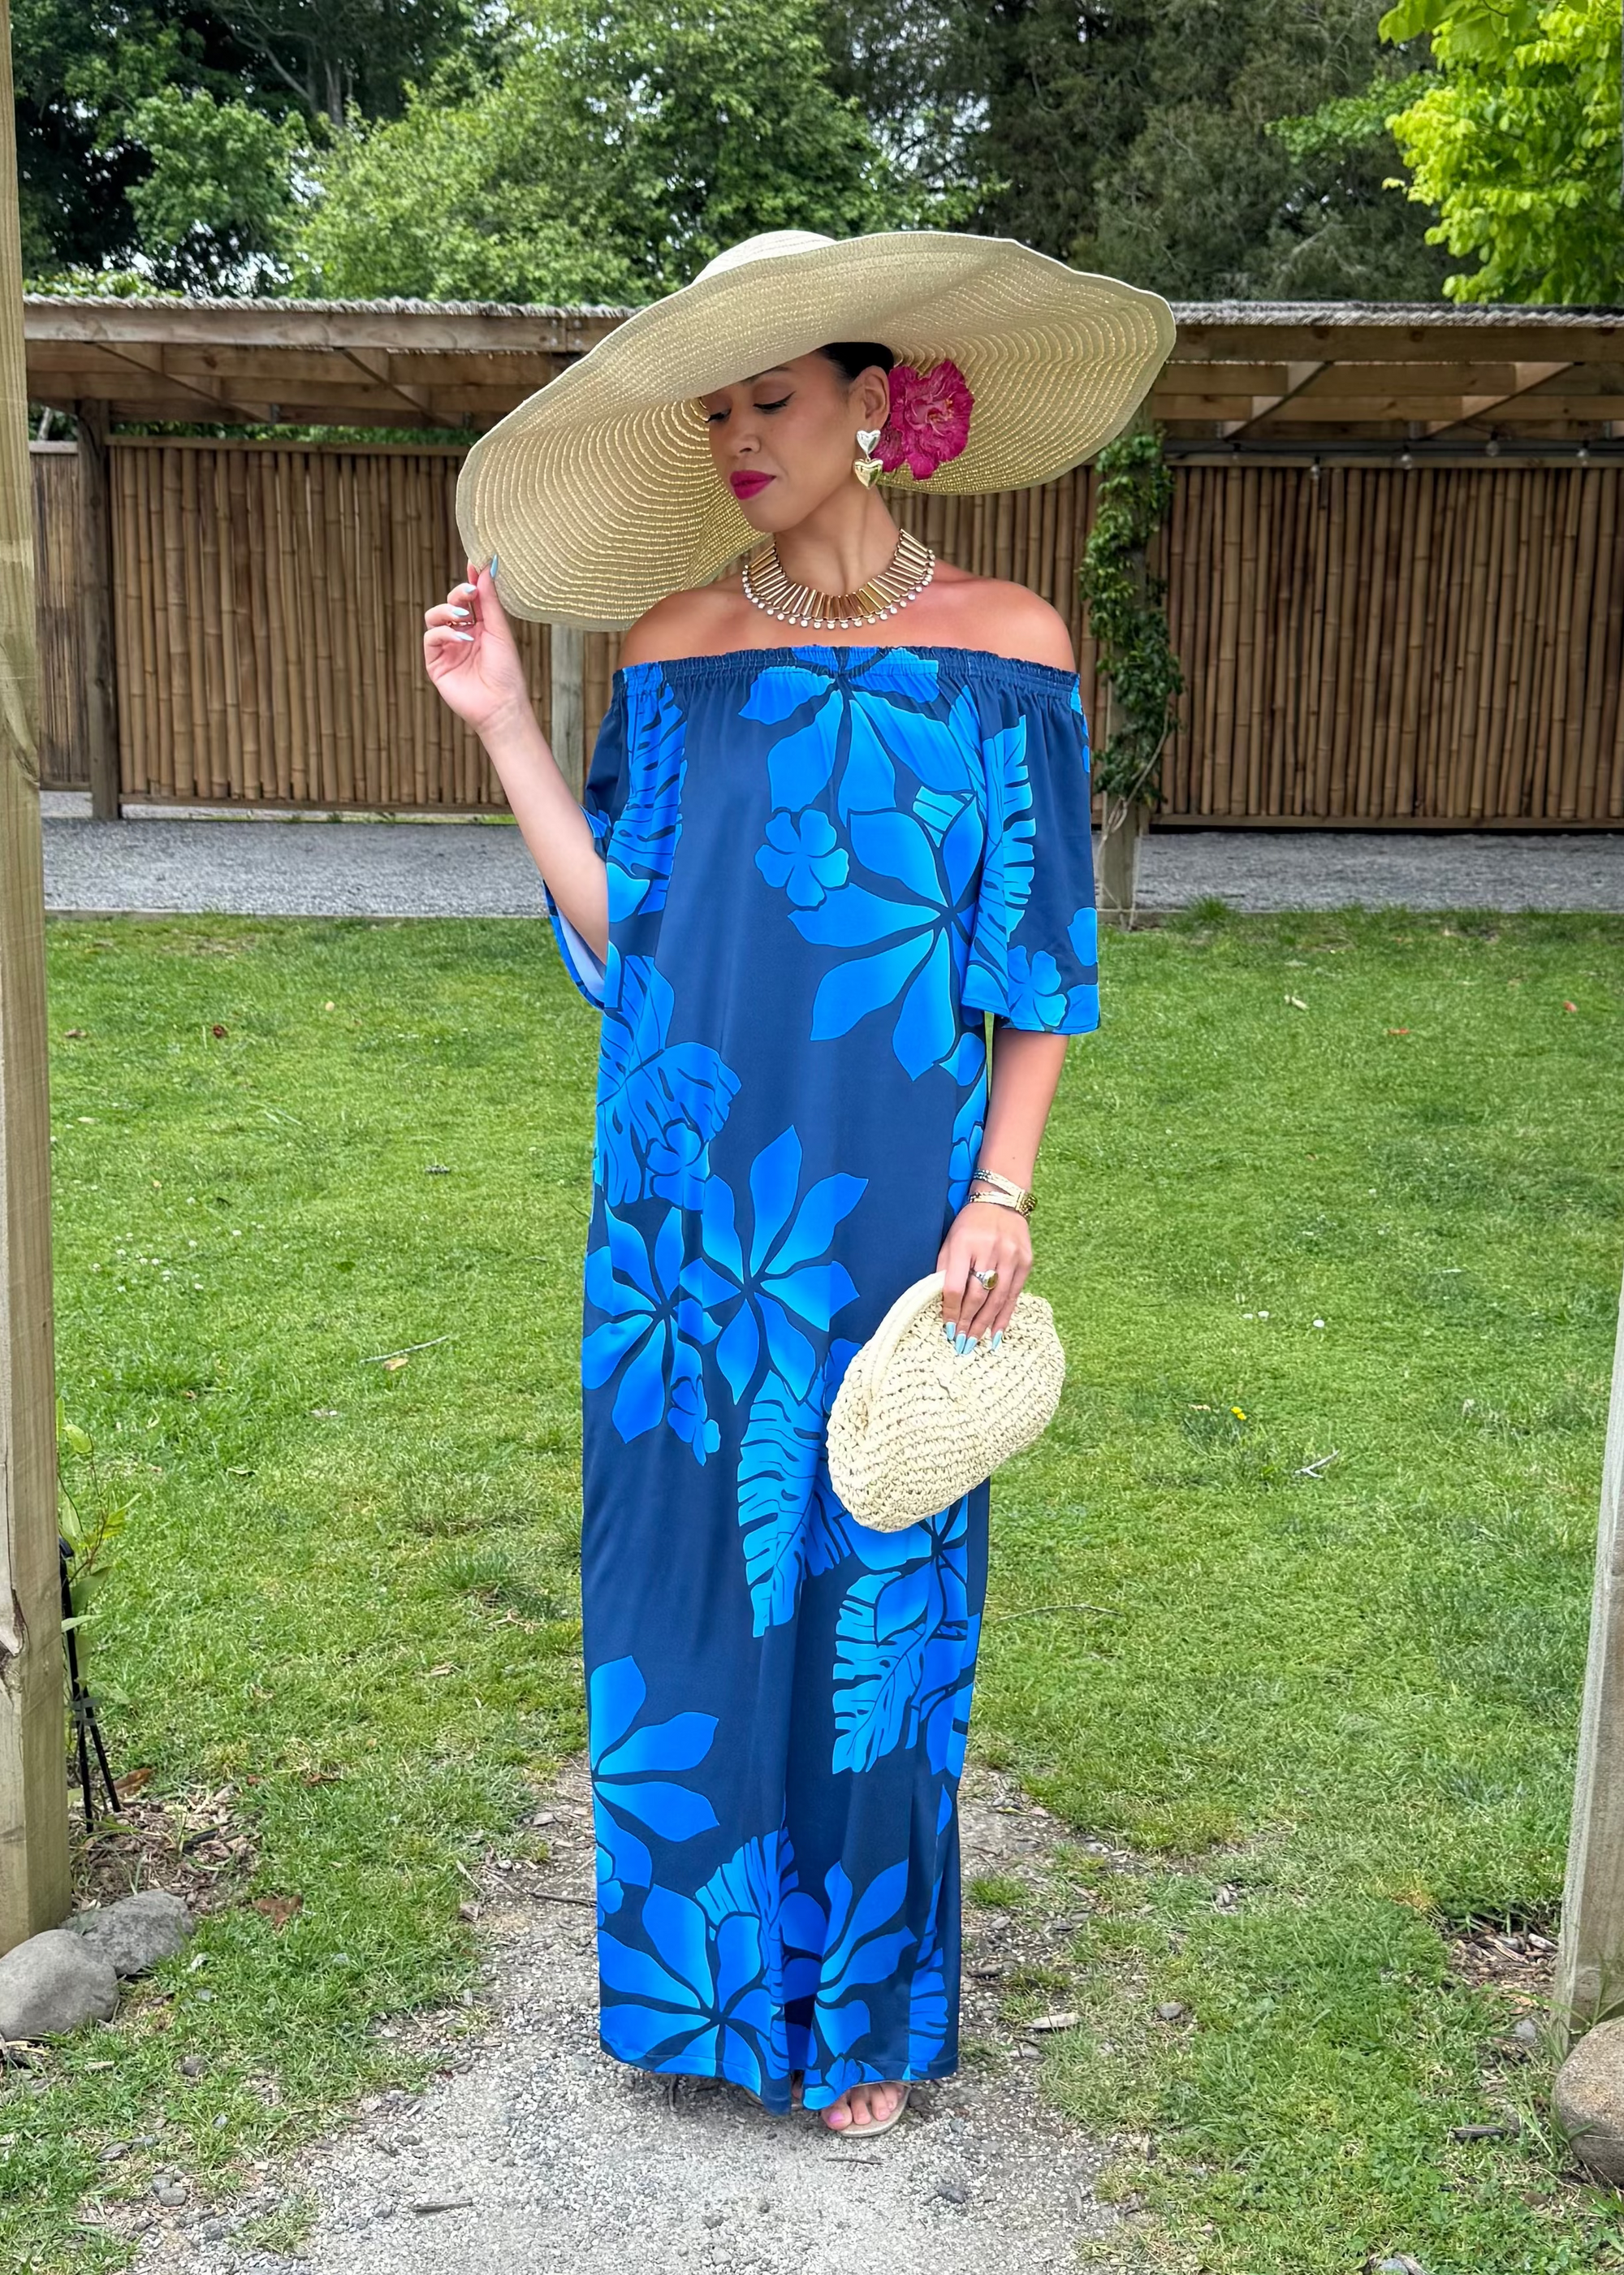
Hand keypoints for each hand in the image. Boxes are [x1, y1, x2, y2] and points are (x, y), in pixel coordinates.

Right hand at [423, 557, 532, 737]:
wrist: (501, 706)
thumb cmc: (506, 672)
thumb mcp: (499, 630)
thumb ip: (490, 600)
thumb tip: (486, 568)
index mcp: (480, 627)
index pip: (470, 599)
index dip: (470, 582)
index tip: (474, 564)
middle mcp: (462, 635)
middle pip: (450, 603)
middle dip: (458, 594)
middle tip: (470, 592)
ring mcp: (447, 649)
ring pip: (434, 617)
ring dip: (447, 611)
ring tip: (463, 617)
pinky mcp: (436, 663)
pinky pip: (431, 638)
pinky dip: (444, 633)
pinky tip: (462, 638)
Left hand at [937, 1199, 1030, 1347]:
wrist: (1001, 1200)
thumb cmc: (969, 1223)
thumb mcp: (950, 1240)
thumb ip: (945, 1269)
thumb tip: (940, 1303)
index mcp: (964, 1244)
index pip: (955, 1286)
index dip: (950, 1310)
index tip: (947, 1328)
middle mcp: (989, 1251)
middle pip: (977, 1296)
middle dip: (967, 1322)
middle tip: (960, 1343)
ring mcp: (1011, 1256)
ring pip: (996, 1299)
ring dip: (984, 1324)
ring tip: (974, 1343)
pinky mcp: (1025, 1262)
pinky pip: (1014, 1295)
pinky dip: (1004, 1316)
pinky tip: (996, 1333)